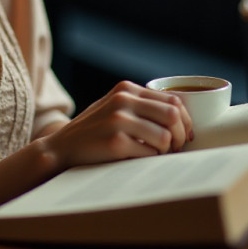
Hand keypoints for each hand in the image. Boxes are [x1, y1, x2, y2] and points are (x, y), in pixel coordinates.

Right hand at [39, 81, 192, 170]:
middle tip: (176, 148)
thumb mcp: (115, 107)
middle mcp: (123, 99)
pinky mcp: (115, 142)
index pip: (173, 98)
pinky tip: (138, 159)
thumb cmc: (95, 130)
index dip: (185, 119)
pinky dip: (150, 160)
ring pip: (165, 136)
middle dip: (181, 136)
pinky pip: (150, 153)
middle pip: (173, 115)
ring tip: (155, 155)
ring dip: (166, 151)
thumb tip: (182, 118)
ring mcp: (118, 120)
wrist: (62, 147)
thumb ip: (141, 105)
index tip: (185, 135)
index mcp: (126, 88)